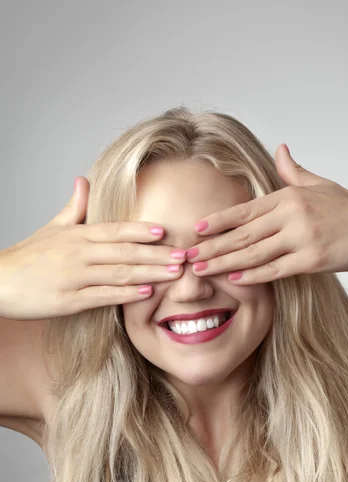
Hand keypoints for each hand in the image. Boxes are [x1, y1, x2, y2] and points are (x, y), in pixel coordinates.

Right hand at [0, 177, 184, 319]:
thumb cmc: (29, 255)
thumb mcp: (52, 227)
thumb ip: (75, 207)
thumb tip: (84, 181)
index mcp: (78, 235)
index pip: (115, 230)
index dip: (141, 231)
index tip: (165, 232)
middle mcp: (79, 253)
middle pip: (124, 251)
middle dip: (157, 254)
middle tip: (184, 255)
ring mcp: (75, 277)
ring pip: (118, 273)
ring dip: (149, 273)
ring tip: (174, 274)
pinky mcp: (69, 301)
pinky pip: (102, 296)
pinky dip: (125, 294)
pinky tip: (146, 293)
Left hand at [185, 144, 347, 283]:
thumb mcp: (319, 184)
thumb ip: (293, 171)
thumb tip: (280, 149)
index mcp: (288, 196)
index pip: (245, 209)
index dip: (219, 220)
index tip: (197, 229)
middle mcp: (291, 214)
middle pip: (242, 233)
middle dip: (212, 246)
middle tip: (188, 257)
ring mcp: (301, 236)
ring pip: (253, 252)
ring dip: (224, 263)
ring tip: (201, 270)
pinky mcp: (313, 258)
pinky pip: (276, 269)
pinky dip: (254, 275)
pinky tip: (234, 278)